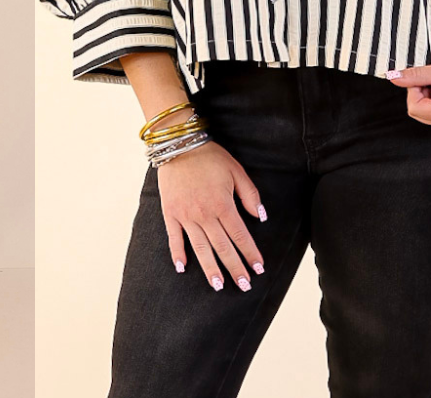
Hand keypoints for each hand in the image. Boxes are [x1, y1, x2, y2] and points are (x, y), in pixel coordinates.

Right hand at [156, 139, 266, 291]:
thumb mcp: (236, 170)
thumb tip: (261, 217)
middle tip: (244, 286)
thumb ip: (250, 195)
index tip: (259, 269)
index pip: (240, 236)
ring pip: (200, 248)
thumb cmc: (210, 156)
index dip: (251, 254)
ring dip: (210, 269)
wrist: (179, 144)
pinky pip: (174, 237)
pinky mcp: (170, 212)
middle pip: (223, 247)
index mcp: (223, 204)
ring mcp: (186, 215)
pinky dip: (177, 253)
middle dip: (235, 268)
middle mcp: (205, 214)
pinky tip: (182, 268)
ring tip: (218, 285)